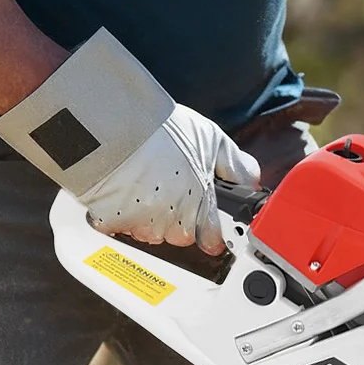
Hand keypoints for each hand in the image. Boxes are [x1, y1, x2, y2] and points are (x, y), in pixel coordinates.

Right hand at [0, 28, 258, 255]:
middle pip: (179, 236)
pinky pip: (117, 226)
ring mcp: (141, 227)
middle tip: (167, 187)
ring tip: (140, 181)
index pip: (212, 239)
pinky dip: (116, 212)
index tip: (206, 225)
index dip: (210, 232)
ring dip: (147, 215)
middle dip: (176, 218)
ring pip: (149, 233)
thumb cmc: (160, 131)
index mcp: (200, 208)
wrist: (111, 124)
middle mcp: (173, 224)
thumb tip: (253, 181)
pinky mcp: (111, 224)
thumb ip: (236, 165)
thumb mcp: (209, 139)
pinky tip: (117, 188)